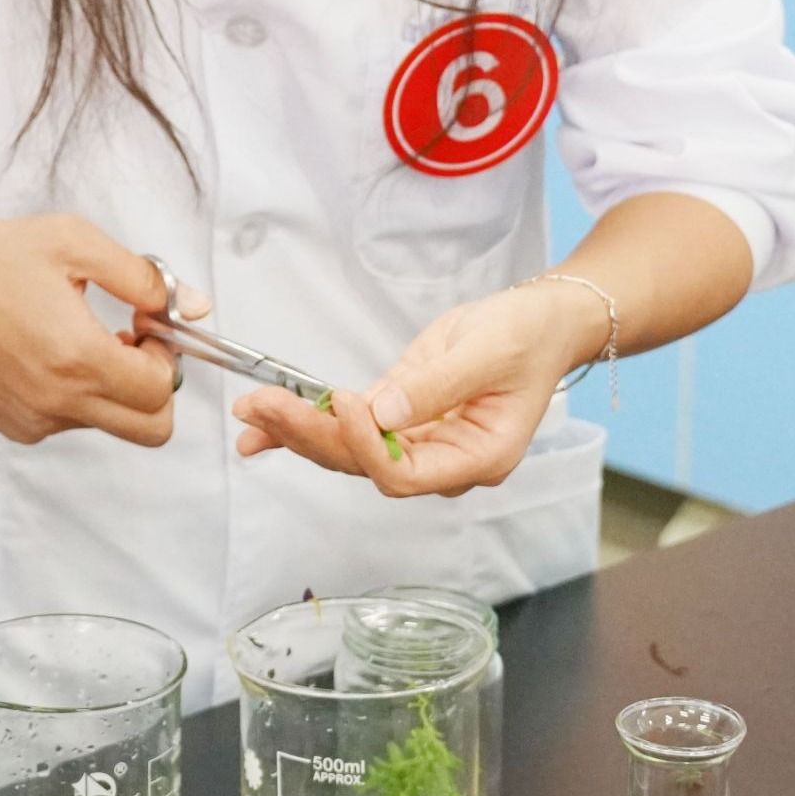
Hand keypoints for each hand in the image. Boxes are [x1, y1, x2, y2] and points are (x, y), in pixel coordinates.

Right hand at [0, 214, 178, 446]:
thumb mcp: (71, 242)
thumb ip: (141, 276)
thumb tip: (189, 306)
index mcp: (77, 358)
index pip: (161, 389)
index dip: (166, 354)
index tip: (143, 322)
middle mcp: (58, 403)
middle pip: (150, 429)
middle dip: (154, 387)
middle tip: (129, 341)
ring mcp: (34, 421)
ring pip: (110, 423)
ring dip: (113, 388)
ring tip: (76, 334)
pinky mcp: (14, 427)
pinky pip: (71, 422)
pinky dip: (77, 394)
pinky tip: (45, 350)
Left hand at [232, 280, 597, 495]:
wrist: (542, 321)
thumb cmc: (529, 337)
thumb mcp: (489, 352)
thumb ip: (437, 386)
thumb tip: (383, 413)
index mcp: (477, 458)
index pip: (406, 474)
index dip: (367, 446)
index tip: (346, 402)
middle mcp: (443, 462)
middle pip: (365, 465)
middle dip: (311, 435)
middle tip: (264, 406)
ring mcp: (419, 442)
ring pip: (349, 450)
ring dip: (298, 430)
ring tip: (252, 413)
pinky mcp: (399, 416)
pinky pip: (349, 426)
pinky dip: (307, 420)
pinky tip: (265, 422)